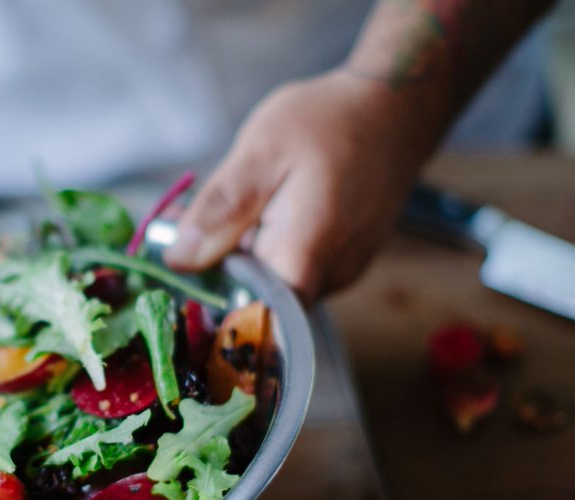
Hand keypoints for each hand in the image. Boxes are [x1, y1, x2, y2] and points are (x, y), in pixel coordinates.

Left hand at [163, 70, 442, 299]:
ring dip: (245, 253)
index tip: (185, 274)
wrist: (395, 107)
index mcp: (304, 255)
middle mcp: (329, 277)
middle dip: (221, 266)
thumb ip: (219, 211)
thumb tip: (179, 261)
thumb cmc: (330, 122)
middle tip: (198, 219)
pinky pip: (295, 267)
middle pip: (259, 299)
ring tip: (242, 201)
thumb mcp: (260, 152)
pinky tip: (266, 207)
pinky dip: (270, 245)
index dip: (212, 303)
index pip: (251, 315)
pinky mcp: (343, 262)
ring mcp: (340, 273)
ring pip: (275, 283)